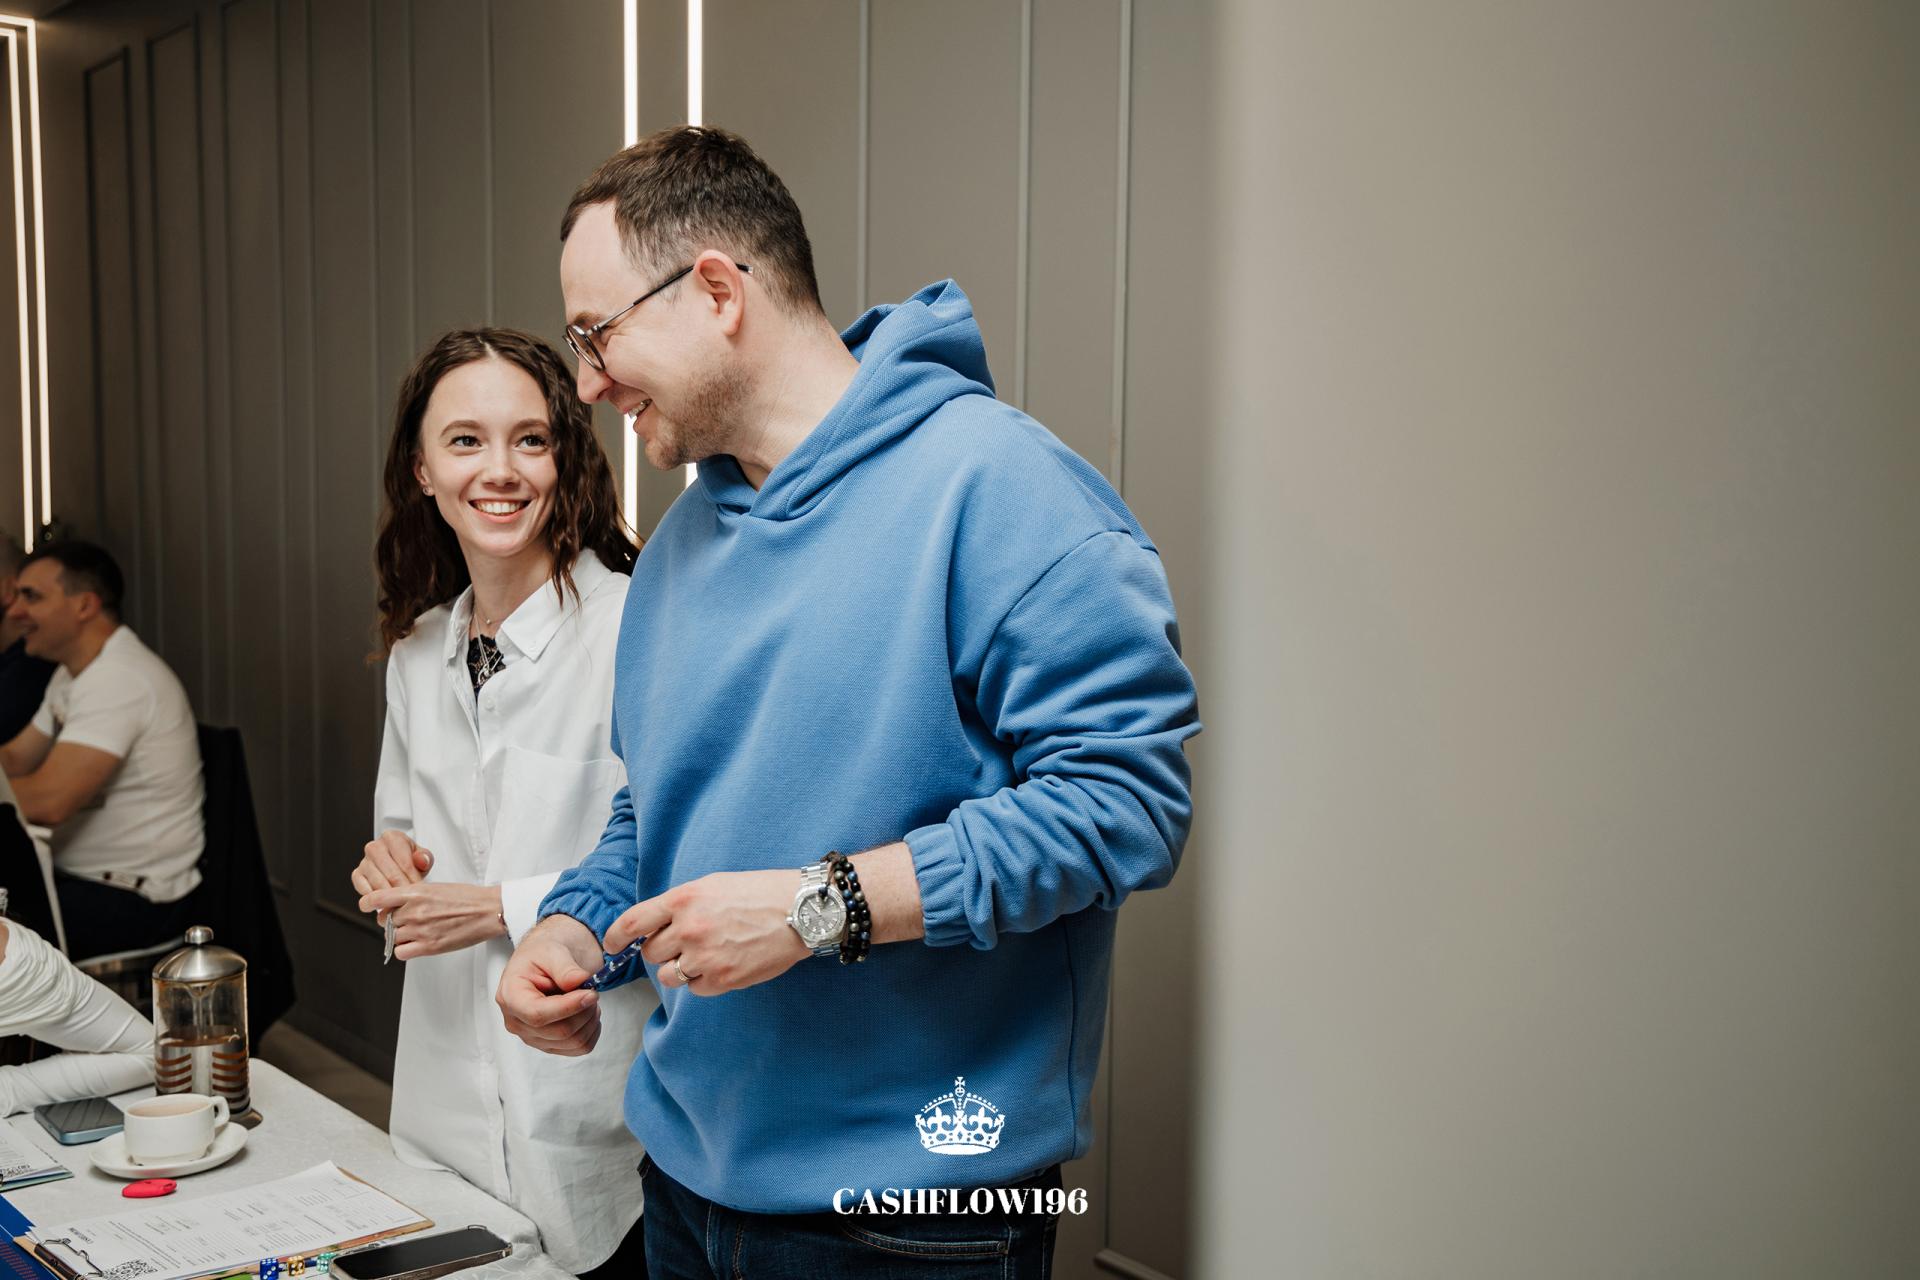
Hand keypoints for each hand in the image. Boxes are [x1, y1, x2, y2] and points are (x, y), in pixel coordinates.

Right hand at [350, 830, 434, 910]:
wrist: (397, 864)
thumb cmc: (410, 859)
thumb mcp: (422, 856)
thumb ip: (425, 858)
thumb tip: (421, 861)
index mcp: (391, 837)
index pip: (404, 861)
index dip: (414, 878)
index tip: (420, 889)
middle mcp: (374, 847)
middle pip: (391, 874)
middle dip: (403, 889)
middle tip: (412, 900)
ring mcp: (364, 861)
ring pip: (378, 883)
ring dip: (391, 896)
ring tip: (402, 904)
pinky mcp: (357, 875)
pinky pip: (364, 890)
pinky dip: (376, 899)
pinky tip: (387, 904)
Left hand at [359, 881, 505, 958]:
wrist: (488, 911)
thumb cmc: (466, 898)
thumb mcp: (435, 887)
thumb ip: (412, 895)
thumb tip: (393, 904)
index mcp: (415, 893)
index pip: (377, 899)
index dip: (368, 903)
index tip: (367, 905)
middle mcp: (414, 911)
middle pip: (384, 920)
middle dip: (390, 920)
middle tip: (404, 919)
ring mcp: (420, 930)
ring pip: (392, 937)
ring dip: (399, 935)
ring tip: (415, 930)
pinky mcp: (429, 947)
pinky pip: (401, 952)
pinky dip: (405, 949)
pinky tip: (416, 943)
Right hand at [495, 915, 604, 1055]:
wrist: (544, 962)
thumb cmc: (543, 955)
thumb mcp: (552, 951)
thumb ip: (564, 967)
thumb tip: (578, 981)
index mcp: (510, 996)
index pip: (538, 1014)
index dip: (568, 1007)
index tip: (590, 993)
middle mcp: (517, 1022)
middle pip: (560, 1032)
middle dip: (584, 1010)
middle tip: (592, 990)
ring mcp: (532, 1037)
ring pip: (573, 1042)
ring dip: (590, 1019)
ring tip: (589, 998)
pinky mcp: (549, 1045)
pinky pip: (579, 1048)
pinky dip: (592, 1030)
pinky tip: (587, 1012)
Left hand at [605, 869, 809, 997]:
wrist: (800, 911)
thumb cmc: (759, 893)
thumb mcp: (713, 885)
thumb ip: (680, 905)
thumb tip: (652, 928)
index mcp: (684, 899)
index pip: (632, 922)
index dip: (615, 936)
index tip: (611, 945)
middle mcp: (689, 928)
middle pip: (650, 953)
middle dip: (660, 950)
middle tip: (682, 943)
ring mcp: (705, 956)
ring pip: (667, 976)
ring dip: (678, 969)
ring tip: (702, 956)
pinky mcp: (723, 979)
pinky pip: (694, 989)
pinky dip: (702, 981)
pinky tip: (721, 965)